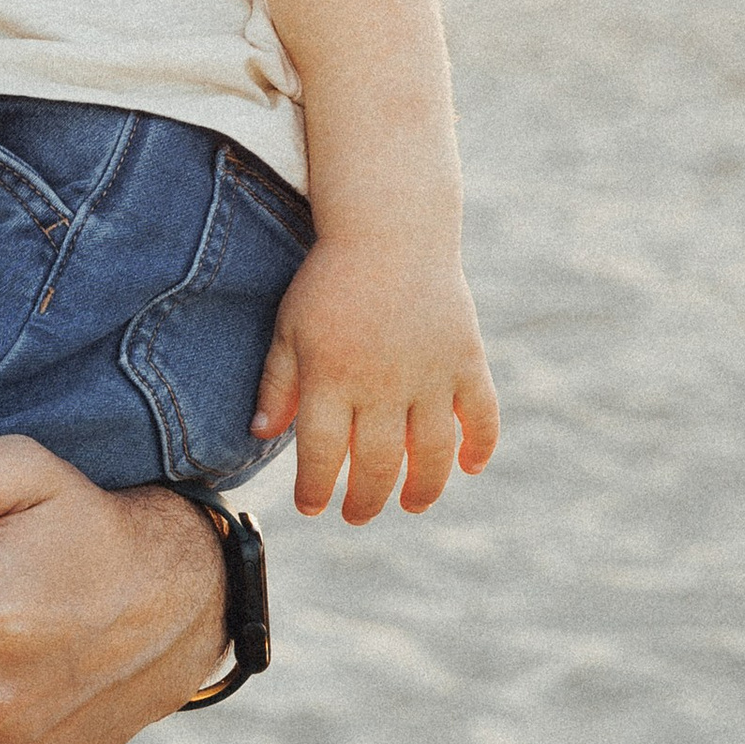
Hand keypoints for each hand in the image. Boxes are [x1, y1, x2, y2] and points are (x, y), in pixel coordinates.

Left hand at [251, 237, 498, 520]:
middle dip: (366, 501)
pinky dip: (481, 447)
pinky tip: (469, 467)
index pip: (323, 455)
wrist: (390, 228)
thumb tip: (261, 435)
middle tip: (358, 515)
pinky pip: (483, 416)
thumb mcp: (290, 327)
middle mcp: (383, 382)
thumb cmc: (330, 280)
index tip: (312, 507)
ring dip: (424, 489)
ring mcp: (431, 373)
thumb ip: (278, 383)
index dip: (316, 490)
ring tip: (410, 505)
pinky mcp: (467, 360)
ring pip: (433, 453)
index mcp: (332, 376)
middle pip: (379, 464)